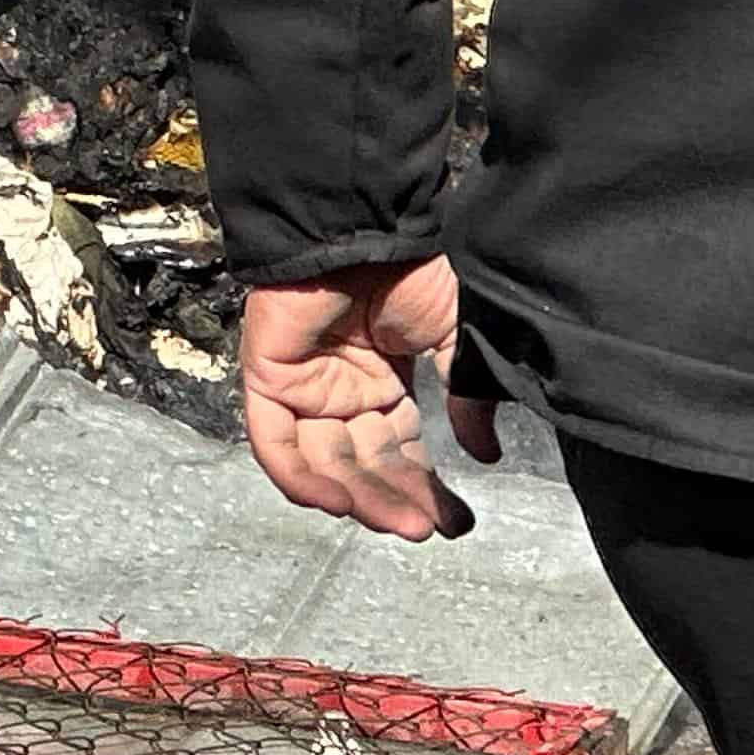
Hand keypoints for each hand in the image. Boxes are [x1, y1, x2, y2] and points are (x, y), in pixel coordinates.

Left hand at [238, 257, 494, 542]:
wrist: (366, 224)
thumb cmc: (411, 267)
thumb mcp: (457, 337)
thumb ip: (468, 396)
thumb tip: (486, 453)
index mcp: (381, 380)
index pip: (398, 449)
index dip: (423, 487)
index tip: (455, 522)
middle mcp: (339, 389)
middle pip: (363, 464)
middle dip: (396, 500)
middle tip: (428, 529)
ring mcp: (301, 385)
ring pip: (324, 463)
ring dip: (361, 500)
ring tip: (404, 523)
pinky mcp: (267, 376)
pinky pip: (275, 443)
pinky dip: (300, 479)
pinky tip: (341, 505)